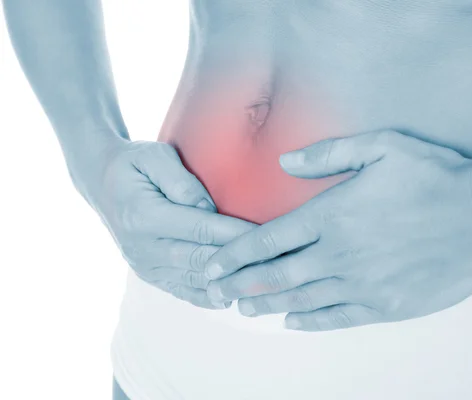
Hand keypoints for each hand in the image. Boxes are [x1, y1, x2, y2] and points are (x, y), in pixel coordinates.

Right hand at [70, 135, 255, 308]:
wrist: (102, 184)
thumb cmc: (134, 165)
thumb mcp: (155, 157)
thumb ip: (182, 182)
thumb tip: (210, 209)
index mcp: (144, 216)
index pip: (201, 228)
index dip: (236, 234)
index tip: (269, 235)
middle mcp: (143, 247)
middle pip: (202, 259)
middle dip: (242, 262)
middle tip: (277, 261)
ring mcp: (144, 266)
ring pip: (196, 280)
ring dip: (230, 283)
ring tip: (264, 281)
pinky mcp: (149, 275)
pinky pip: (183, 291)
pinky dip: (210, 296)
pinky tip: (234, 296)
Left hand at [203, 130, 471, 329]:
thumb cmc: (436, 175)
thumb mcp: (381, 147)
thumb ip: (327, 154)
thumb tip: (285, 162)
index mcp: (333, 214)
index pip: (268, 240)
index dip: (234, 255)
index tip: (212, 266)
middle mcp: (341, 253)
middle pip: (277, 275)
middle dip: (242, 284)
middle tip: (219, 293)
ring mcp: (364, 283)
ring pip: (303, 300)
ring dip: (269, 304)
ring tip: (245, 308)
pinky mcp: (388, 305)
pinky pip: (339, 318)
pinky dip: (311, 322)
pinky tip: (293, 323)